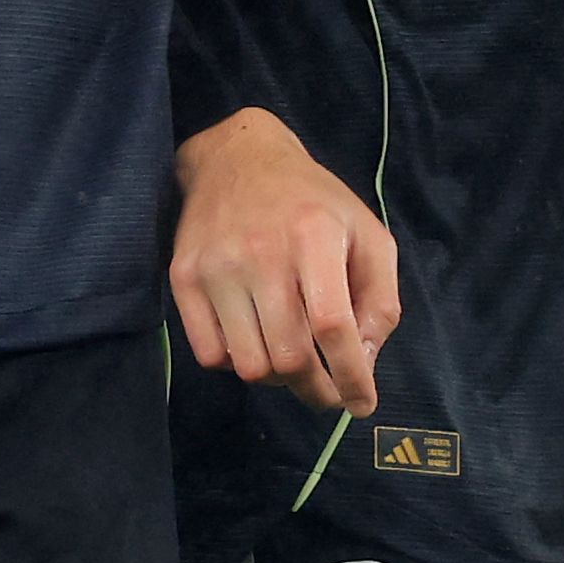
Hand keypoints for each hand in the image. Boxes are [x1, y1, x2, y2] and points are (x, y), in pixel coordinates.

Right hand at [168, 108, 401, 417]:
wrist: (239, 159)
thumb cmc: (314, 203)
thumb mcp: (368, 235)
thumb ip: (380, 299)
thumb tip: (364, 362)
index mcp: (315, 236)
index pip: (333, 325)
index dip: (350, 375)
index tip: (362, 403)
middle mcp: (262, 252)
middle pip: (289, 357)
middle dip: (316, 389)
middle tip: (329, 391)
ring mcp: (216, 267)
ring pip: (249, 365)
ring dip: (277, 378)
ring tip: (293, 357)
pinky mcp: (183, 279)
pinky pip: (210, 355)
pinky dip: (237, 362)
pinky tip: (255, 337)